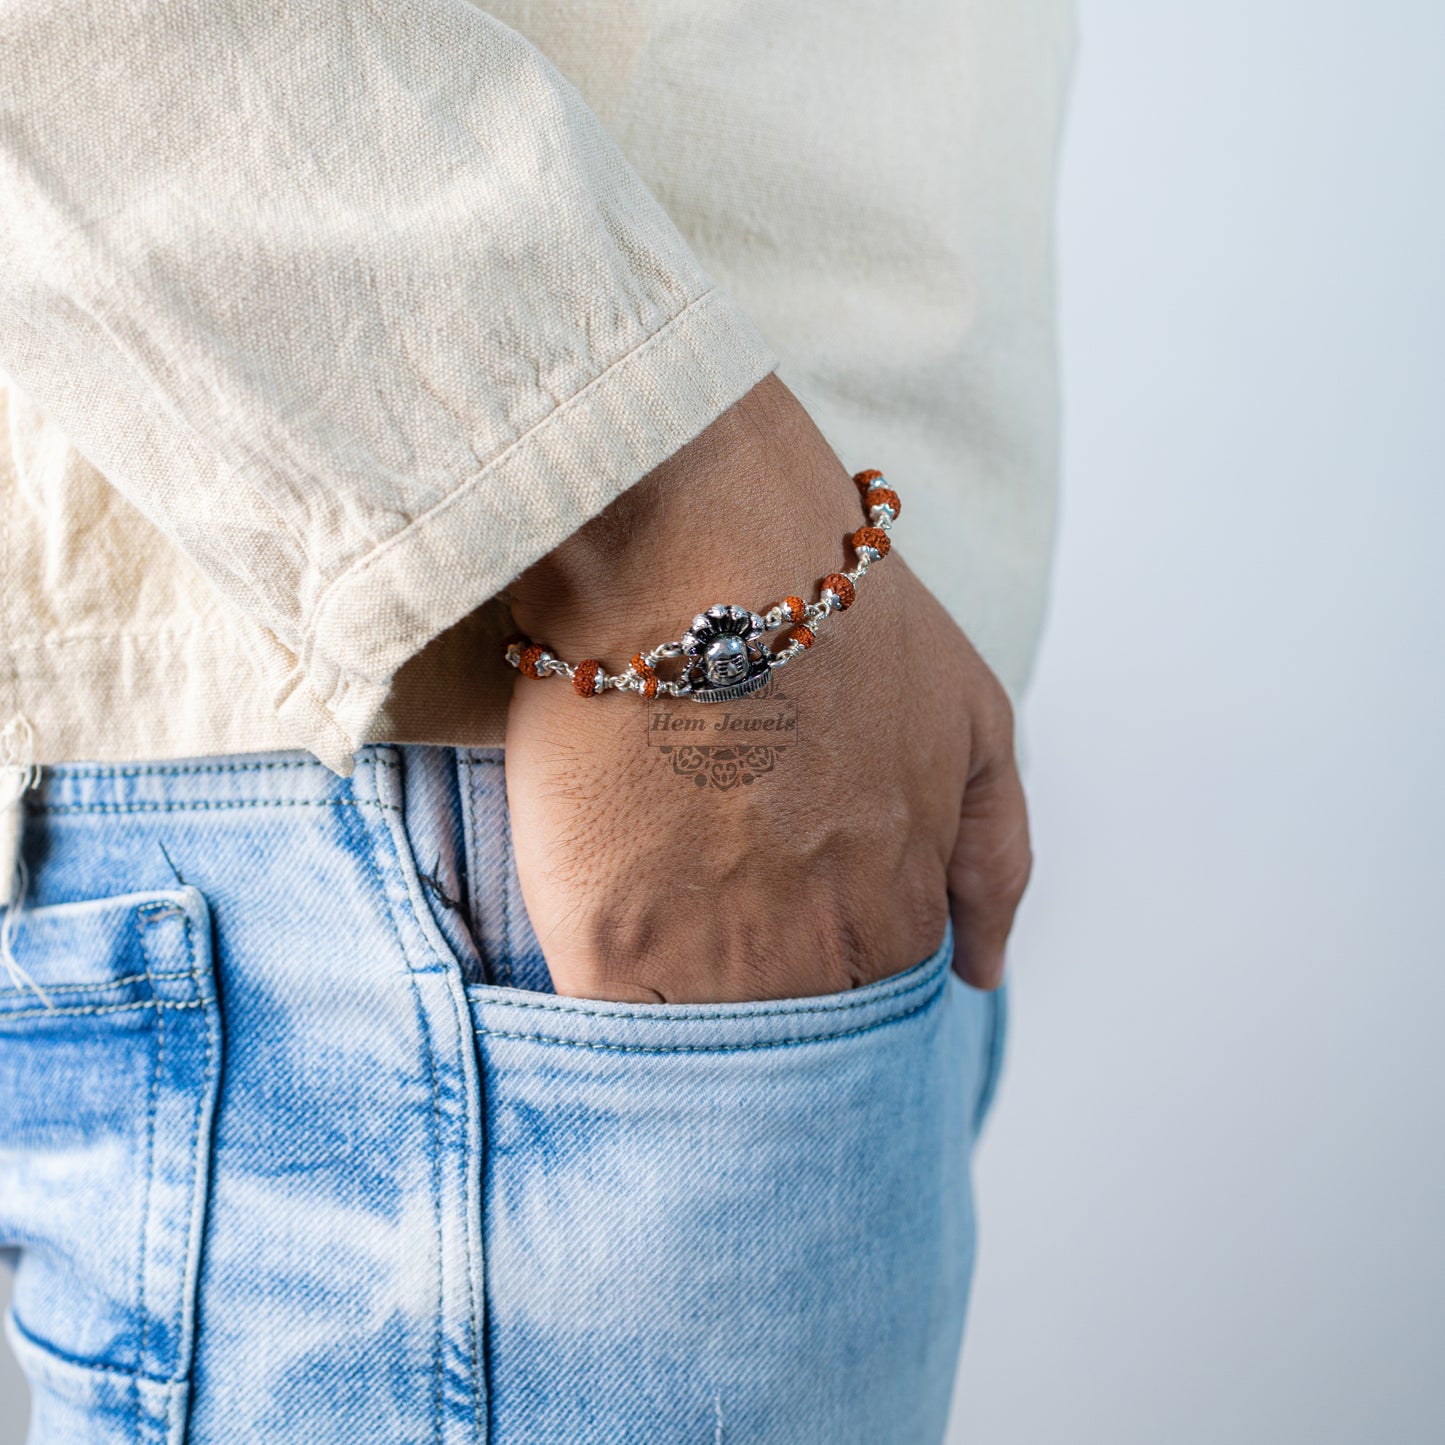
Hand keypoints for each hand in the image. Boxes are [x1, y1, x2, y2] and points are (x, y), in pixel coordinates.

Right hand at [502, 374, 1030, 1002]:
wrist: (701, 548)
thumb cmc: (839, 619)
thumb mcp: (973, 721)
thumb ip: (994, 855)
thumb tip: (983, 972)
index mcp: (901, 907)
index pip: (877, 1004)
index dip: (830, 974)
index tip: (791, 939)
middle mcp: (818, 949)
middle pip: (794, 1034)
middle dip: (763, 1003)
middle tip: (717, 939)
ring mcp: (712, 955)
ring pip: (706, 1048)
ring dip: (688, 1014)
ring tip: (659, 947)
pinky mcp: (607, 943)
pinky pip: (614, 1026)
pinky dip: (614, 1013)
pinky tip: (605, 960)